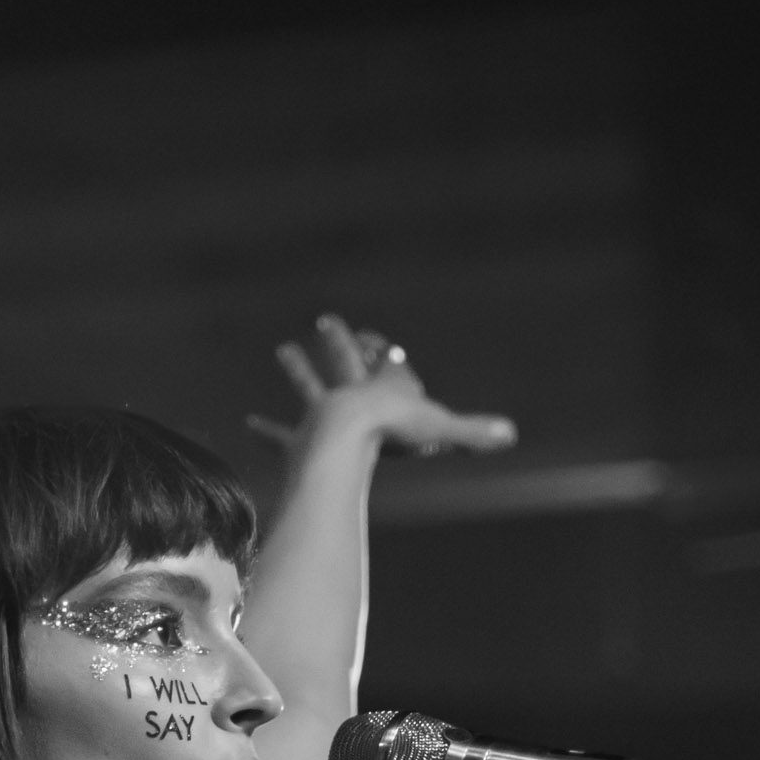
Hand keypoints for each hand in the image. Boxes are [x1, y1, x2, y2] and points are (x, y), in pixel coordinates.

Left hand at [247, 316, 517, 461]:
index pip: (388, 367)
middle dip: (339, 342)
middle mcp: (351, 393)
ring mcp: (322, 413)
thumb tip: (511, 433)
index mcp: (386, 388)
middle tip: (326, 320)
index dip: (386, 358)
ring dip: (298, 369)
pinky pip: (281, 434)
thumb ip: (474, 433)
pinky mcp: (300, 439)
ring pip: (309, 385)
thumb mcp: (442, 430)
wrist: (347, 437)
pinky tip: (248, 424)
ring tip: (283, 350)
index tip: (382, 347)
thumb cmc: (396, 432)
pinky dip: (267, 430)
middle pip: (345, 362)